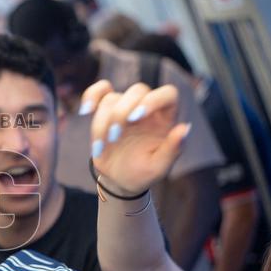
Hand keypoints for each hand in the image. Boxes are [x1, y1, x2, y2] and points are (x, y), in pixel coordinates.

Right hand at [82, 80, 189, 195]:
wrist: (121, 179)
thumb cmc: (143, 173)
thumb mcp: (160, 167)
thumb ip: (173, 148)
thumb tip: (184, 128)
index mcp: (165, 118)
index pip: (168, 94)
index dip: (152, 100)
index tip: (135, 117)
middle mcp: (147, 108)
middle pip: (138, 90)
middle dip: (122, 112)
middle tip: (114, 137)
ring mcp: (126, 107)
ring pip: (113, 97)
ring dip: (103, 121)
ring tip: (102, 146)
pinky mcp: (106, 109)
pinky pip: (100, 92)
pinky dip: (91, 96)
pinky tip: (86, 110)